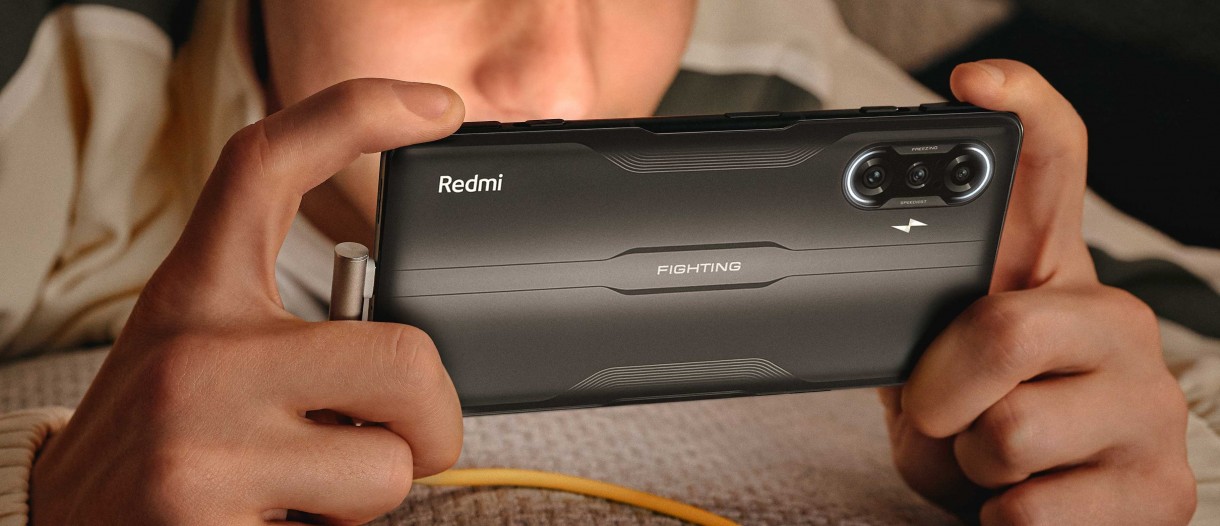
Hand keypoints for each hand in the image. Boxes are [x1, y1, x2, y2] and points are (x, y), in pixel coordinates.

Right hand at [30, 79, 464, 523]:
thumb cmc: (163, 438)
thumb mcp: (205, 351)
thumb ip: (297, 330)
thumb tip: (416, 353)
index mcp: (200, 293)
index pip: (271, 164)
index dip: (362, 114)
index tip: (436, 105)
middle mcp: (197, 352)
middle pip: (407, 357)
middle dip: (433, 420)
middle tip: (402, 436)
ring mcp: (200, 439)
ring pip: (391, 466)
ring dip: (377, 492)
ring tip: (309, 487)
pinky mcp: (204, 517)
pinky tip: (277, 518)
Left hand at [879, 60, 1195, 524]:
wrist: (1028, 521)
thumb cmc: (974, 429)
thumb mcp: (937, 371)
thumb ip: (920, 326)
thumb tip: (867, 294)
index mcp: (1049, 278)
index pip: (1056, 169)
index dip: (1024, 113)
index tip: (975, 82)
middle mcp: (1113, 323)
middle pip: (1000, 330)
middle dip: (937, 394)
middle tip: (943, 415)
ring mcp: (1148, 403)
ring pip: (1008, 432)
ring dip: (966, 464)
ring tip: (989, 463)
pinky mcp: (1160, 488)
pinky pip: (1029, 509)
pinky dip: (996, 519)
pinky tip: (1022, 505)